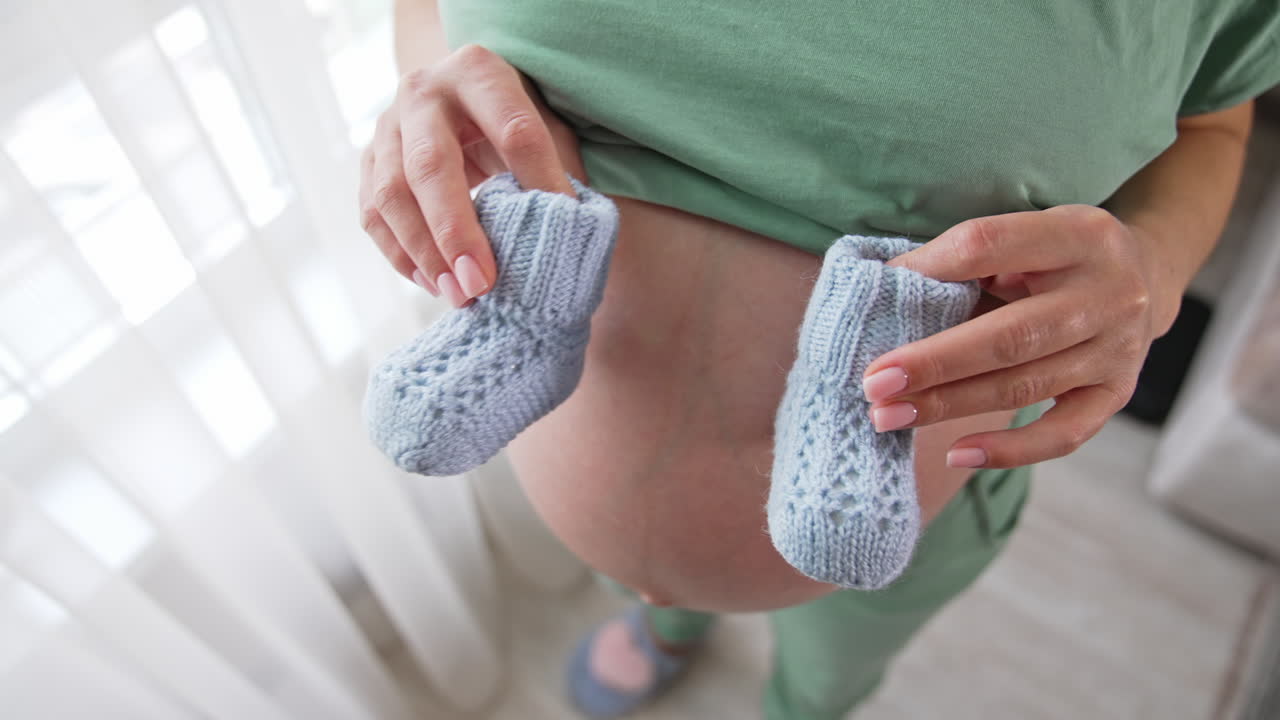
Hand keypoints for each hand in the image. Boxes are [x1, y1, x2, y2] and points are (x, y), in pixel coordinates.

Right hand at [359, 44, 585, 306]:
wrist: (461, 100)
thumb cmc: (514, 121)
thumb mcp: (545, 125)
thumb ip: (556, 167)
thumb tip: (568, 229)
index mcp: (477, 71)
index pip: (512, 130)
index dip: (538, 181)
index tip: (559, 228)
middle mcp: (422, 93)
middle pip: (430, 164)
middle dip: (455, 230)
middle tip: (481, 282)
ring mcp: (386, 127)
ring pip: (390, 194)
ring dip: (423, 252)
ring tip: (456, 294)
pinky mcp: (368, 162)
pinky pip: (372, 215)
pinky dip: (400, 256)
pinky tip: (432, 283)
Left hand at [861, 205, 1175, 468]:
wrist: (1144, 277)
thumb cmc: (1052, 257)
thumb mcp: (1021, 238)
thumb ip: (964, 260)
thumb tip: (880, 290)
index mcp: (1079, 233)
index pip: (989, 245)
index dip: (927, 271)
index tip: (875, 296)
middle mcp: (1109, 292)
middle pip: (1011, 335)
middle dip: (934, 363)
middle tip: (873, 383)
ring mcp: (1119, 348)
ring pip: (1025, 386)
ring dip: (949, 405)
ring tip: (889, 416)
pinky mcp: (1117, 393)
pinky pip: (1062, 434)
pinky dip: (1009, 450)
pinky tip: (956, 454)